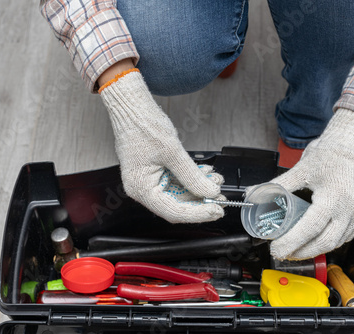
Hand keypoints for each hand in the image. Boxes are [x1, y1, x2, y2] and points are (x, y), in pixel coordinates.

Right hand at [100, 69, 224, 222]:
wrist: (132, 107)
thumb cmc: (142, 125)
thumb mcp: (172, 152)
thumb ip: (192, 176)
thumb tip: (209, 192)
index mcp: (140, 188)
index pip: (173, 211)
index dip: (197, 213)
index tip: (216, 210)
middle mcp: (142, 188)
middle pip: (177, 205)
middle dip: (201, 200)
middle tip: (221, 198)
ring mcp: (148, 180)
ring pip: (179, 194)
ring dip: (198, 188)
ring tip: (215, 180)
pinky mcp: (155, 173)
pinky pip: (176, 182)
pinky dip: (191, 179)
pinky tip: (205, 173)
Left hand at [269, 109, 353, 259]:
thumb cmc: (330, 155)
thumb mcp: (300, 170)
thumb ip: (276, 185)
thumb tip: (253, 194)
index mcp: (333, 198)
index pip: (309, 228)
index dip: (291, 242)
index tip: (276, 249)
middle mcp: (349, 209)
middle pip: (324, 242)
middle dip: (301, 252)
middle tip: (284, 253)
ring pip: (337, 242)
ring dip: (315, 250)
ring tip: (296, 249)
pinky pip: (346, 236)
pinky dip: (329, 242)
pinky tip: (315, 241)